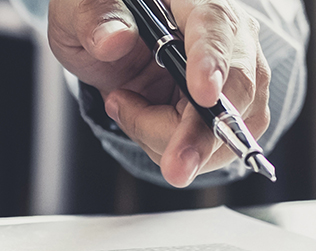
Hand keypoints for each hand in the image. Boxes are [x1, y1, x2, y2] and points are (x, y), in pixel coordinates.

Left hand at [48, 0, 270, 186]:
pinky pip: (214, 149)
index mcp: (194, 2)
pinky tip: (149, 124)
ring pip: (223, 132)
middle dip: (199, 137)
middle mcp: (227, 39)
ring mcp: (234, 79)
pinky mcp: (232, 113)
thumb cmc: (105, 26)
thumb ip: (95, 19)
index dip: (211, 62)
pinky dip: (173, 149)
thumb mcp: (81, 14)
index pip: (213, 27)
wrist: (120, 50)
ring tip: (127, 108)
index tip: (203, 95)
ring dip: (168, 142)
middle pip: (232, 93)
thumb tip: (113, 41)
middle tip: (174, 170)